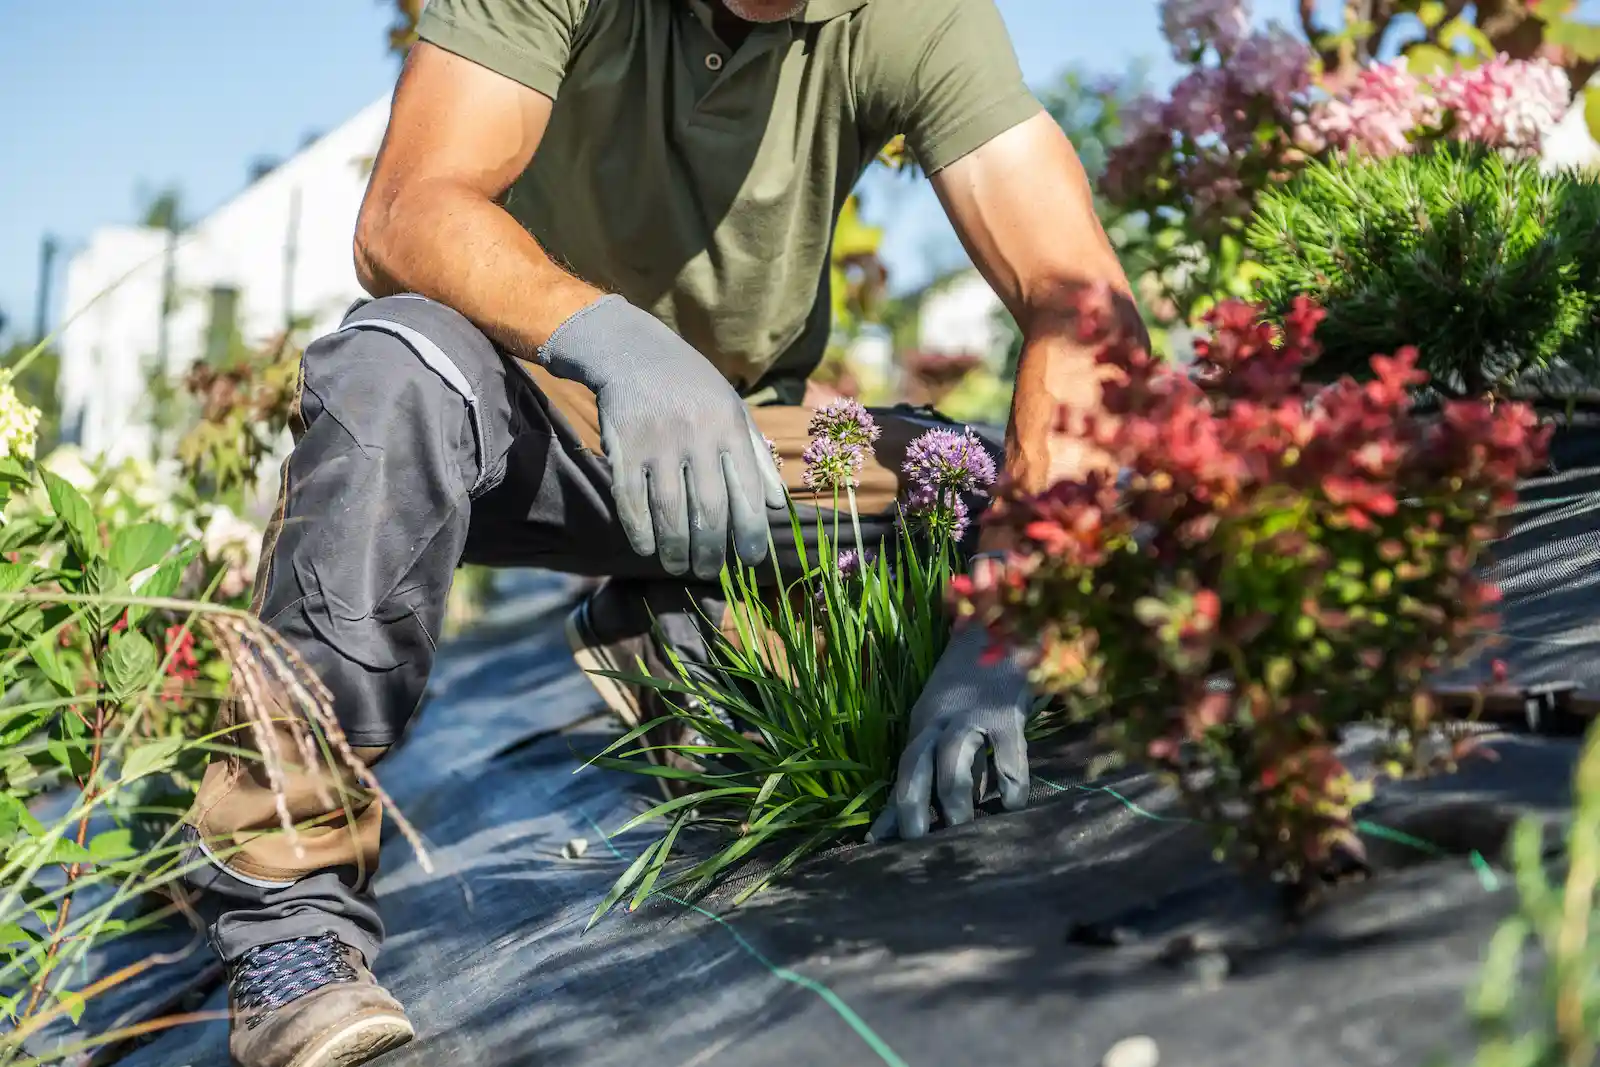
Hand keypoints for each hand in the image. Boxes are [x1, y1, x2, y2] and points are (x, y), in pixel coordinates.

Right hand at [538, 296, 785, 579]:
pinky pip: (631, 501)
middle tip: (711, 572)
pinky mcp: (624, 448)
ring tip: (679, 567)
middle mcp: (698, 436)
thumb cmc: (694, 388)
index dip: (752, 534)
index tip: (752, 560)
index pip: (748, 493)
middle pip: (709, 511)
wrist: (634, 352)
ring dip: (676, 550)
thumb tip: (777, 504)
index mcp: (731, 428)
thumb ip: (757, 456)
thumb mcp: (735, 410)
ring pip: (670, 512)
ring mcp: (658, 443)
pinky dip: (640, 531)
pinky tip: (648, 548)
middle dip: (712, 552)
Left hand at [868, 624, 1031, 841]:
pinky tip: (1011, 806)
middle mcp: (940, 720)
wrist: (1001, 632)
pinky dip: (1010, 786)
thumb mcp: (942, 722)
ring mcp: (973, 716)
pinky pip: (1008, 755)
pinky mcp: (1007, 714)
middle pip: (915, 761)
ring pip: (953, 756)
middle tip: (916, 843)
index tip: (878, 845)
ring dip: (953, 796)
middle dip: (912, 804)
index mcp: (922, 724)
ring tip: (961, 828)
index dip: (890, 808)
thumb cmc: (970, 689)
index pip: (901, 770)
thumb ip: (935, 765)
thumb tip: (916, 818)